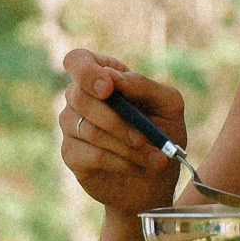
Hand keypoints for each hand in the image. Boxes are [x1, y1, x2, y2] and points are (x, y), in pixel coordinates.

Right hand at [58, 48, 186, 213]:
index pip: (77, 61)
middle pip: (80, 98)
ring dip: (127, 146)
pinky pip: (91, 154)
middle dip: (118, 121)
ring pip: (89, 130)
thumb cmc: (162, 133)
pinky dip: (120, 162)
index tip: (108, 89)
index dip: (87, 72)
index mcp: (103, 75)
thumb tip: (116, 79)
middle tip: (145, 138)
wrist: (156, 179)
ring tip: (155, 158)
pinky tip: (139, 168)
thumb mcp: (168, 106)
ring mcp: (71, 125)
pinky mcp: (71, 154)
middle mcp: (80, 97)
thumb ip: (145, 86)